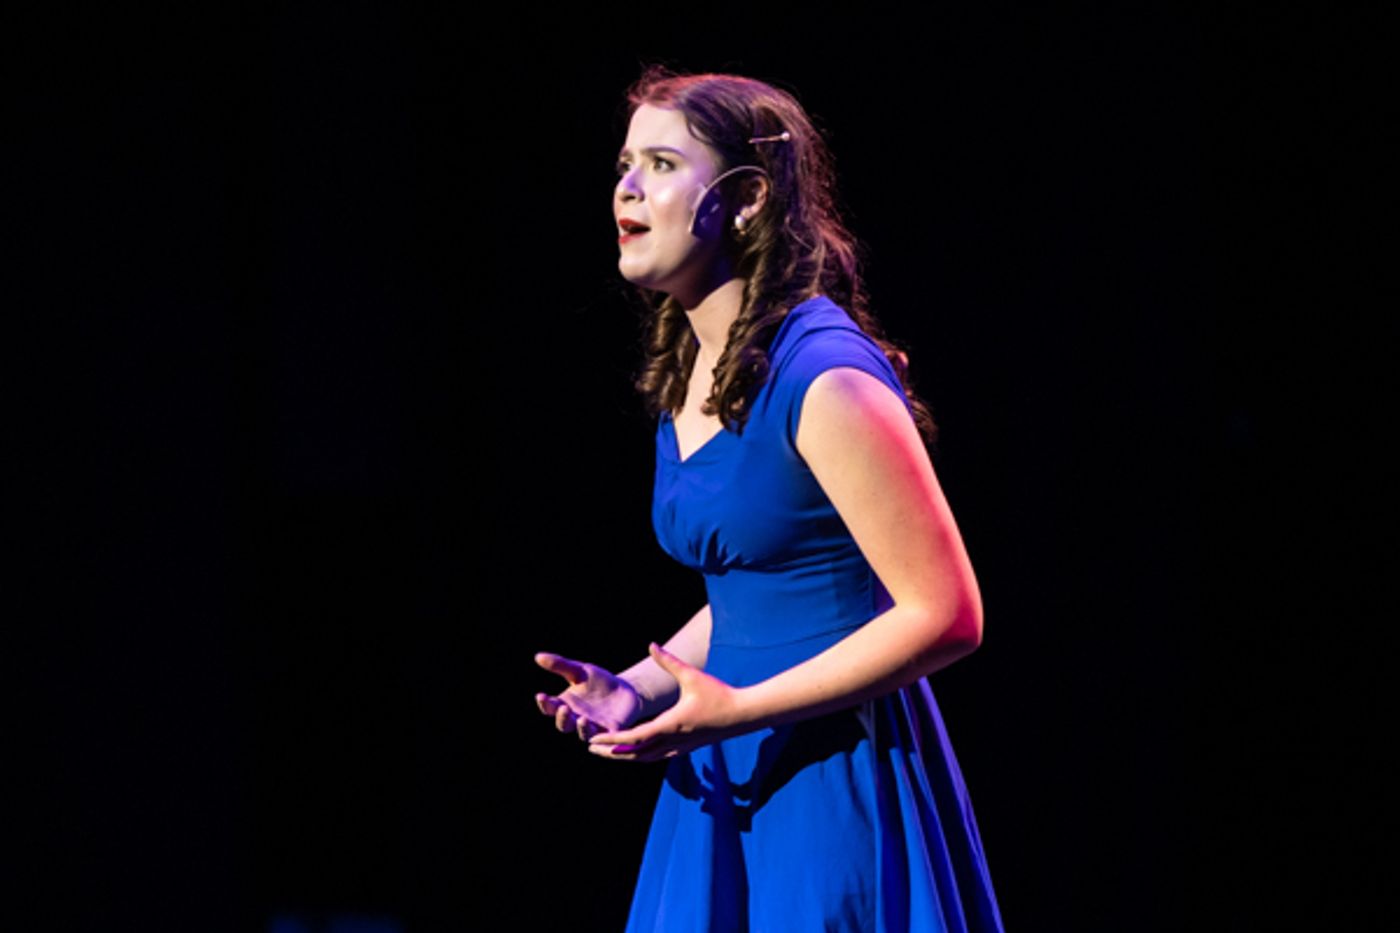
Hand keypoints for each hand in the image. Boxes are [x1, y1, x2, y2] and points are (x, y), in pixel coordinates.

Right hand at [534, 652, 643, 741]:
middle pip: (564, 725)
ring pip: (583, 733)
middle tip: (564, 708)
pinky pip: (604, 738)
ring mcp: (592, 727)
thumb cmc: (598, 681)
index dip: (544, 703)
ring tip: (582, 719)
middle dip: (562, 718)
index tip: (541, 695)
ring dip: (581, 728)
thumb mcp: (579, 670)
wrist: (626, 689)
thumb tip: (537, 656)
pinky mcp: (610, 731)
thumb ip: (560, 665)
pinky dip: (601, 737)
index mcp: (565, 704)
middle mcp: (576, 718)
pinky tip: (600, 729)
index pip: (550, 708)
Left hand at [588, 643, 745, 761]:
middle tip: (592, 749)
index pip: (634, 738)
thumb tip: (651, 644)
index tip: (594, 739)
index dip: (612, 739)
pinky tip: (638, 752)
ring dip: (626, 756)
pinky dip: (643, 756)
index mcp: (670, 724)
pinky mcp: (687, 748)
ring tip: (609, 753)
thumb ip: (669, 661)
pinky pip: (659, 757)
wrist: (743, 715)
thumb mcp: (691, 675)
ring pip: (647, 758)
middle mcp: (672, 740)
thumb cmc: (719, 694)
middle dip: (612, 752)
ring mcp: (680, 747)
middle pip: (635, 753)